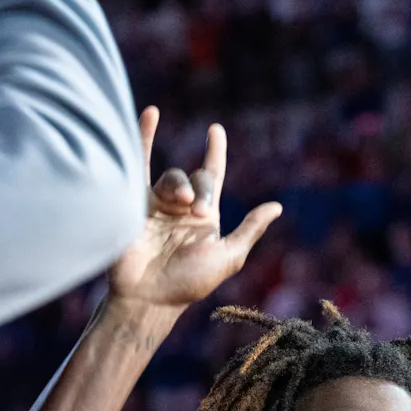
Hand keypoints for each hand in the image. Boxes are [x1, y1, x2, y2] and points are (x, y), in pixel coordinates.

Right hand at [107, 106, 281, 316]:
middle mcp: (181, 208)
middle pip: (195, 178)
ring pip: (172, 177)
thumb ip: (249, 231)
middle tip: (197, 213)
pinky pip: (138, 166)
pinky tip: (150, 113)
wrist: (149, 297)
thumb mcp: (227, 257)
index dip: (215, 152)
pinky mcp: (134, 204)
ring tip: (180, 207)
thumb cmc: (189, 284)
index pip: (212, 176)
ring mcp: (157, 205)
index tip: (215, 131)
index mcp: (205, 218)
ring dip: (179, 186)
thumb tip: (276, 207)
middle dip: (201, 190)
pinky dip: (142, 138)